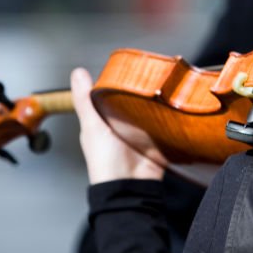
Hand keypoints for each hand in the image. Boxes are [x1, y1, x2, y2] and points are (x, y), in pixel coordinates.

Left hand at [70, 68, 164, 184]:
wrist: (131, 188)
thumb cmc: (106, 163)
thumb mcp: (92, 127)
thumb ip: (84, 101)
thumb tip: (78, 73)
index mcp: (103, 122)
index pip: (110, 95)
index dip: (117, 82)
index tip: (129, 64)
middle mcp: (122, 126)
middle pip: (132, 102)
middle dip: (142, 91)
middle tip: (154, 73)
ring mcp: (140, 134)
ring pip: (149, 112)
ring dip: (157, 104)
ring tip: (167, 86)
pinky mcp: (157, 142)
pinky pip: (165, 126)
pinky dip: (169, 119)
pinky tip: (174, 106)